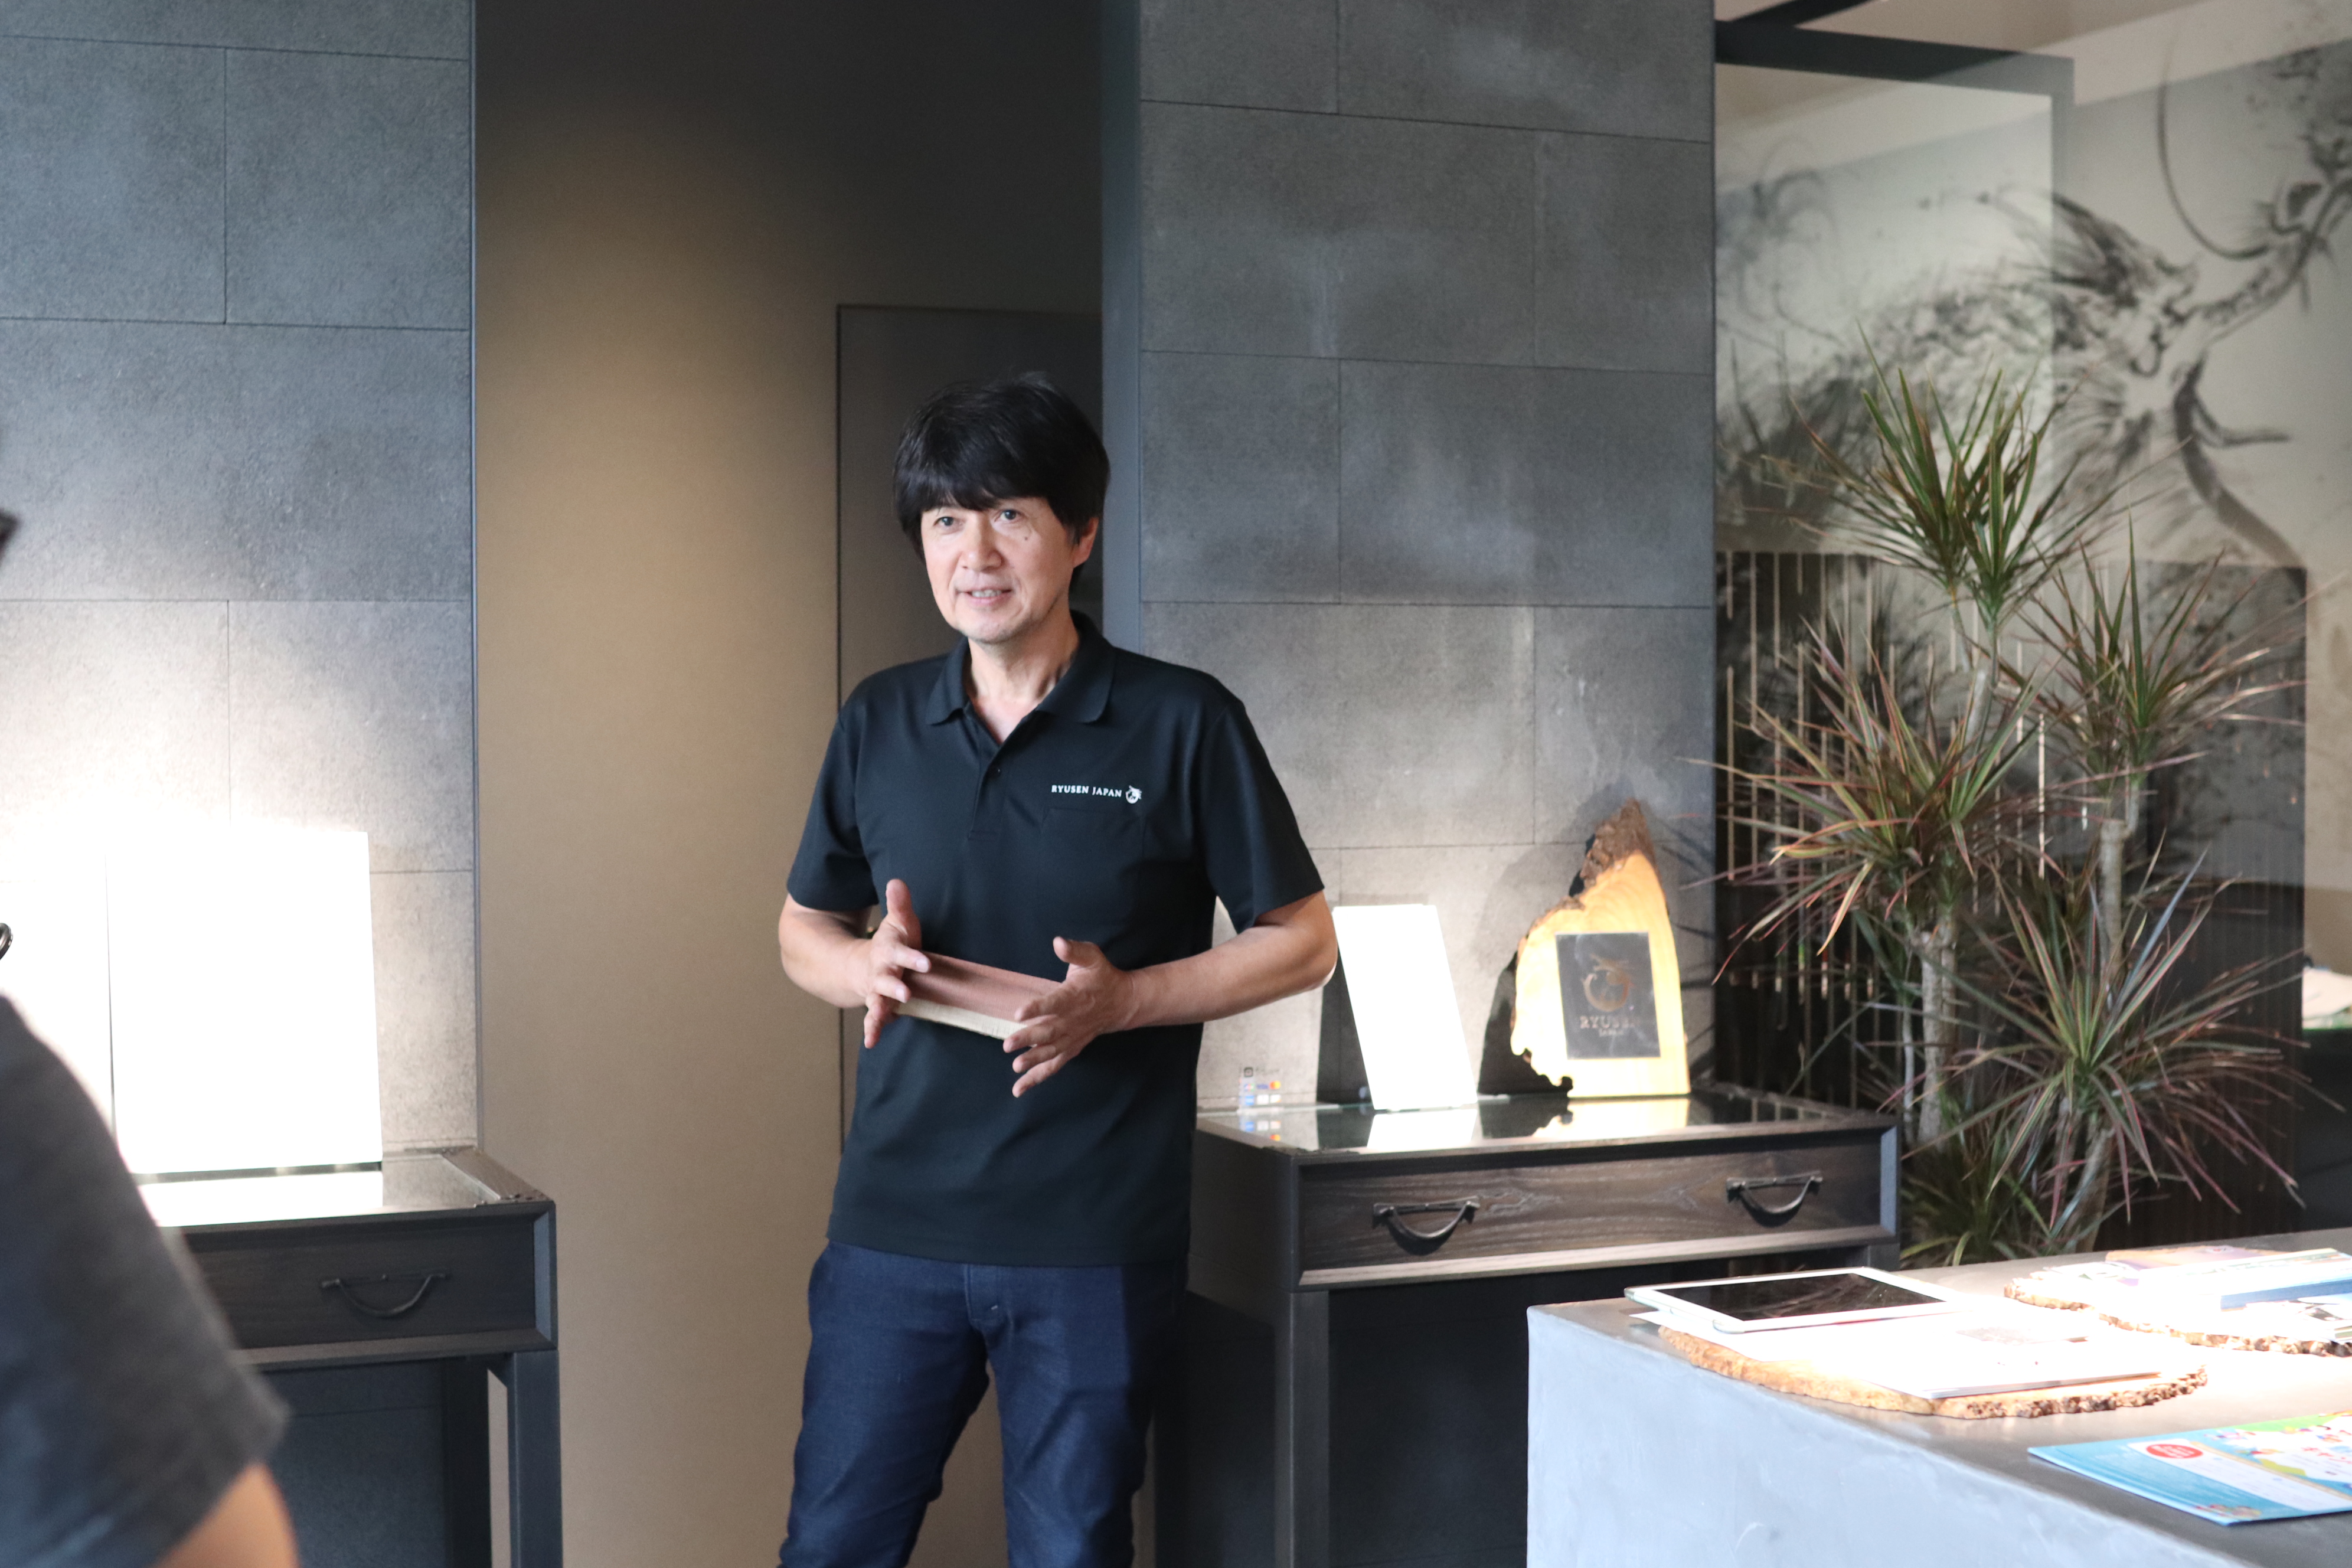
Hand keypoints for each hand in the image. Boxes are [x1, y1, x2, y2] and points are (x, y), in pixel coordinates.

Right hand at [860, 879, 929, 1047]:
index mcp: (889, 951)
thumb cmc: (892, 943)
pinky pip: (874, 1019)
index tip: (925, 964)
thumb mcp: (897, 923)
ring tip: (881, 1018)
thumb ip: (899, 904)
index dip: (912, 958)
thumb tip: (897, 880)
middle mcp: (881, 972)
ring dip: (880, 1009)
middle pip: (886, 979)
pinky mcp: (878, 1006)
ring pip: (877, 1000)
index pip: (901, 953)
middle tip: (906, 993)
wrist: (862, 964)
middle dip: (894, 986)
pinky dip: (871, 1030)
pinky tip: (870, 1042)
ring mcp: (877, 991)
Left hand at [1005, 937, 1134, 1095]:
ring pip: (1052, 1051)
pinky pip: (1055, 1065)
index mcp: (1074, 996)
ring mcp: (1072, 1036)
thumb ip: (1074, 951)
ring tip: (1016, 1066)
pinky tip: (1020, 1087)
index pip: (1055, 1003)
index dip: (1038, 1008)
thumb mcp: (1092, 957)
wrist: (1122, 1002)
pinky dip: (1038, 1077)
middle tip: (1008, 1045)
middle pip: (1050, 1031)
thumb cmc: (1102, 977)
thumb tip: (1058, 941)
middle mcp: (1073, 1020)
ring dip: (1034, 1061)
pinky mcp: (1071, 1047)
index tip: (1019, 1013)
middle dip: (1029, 1039)